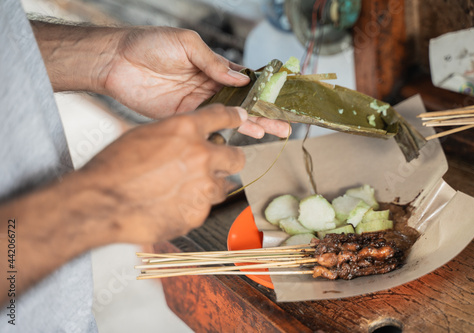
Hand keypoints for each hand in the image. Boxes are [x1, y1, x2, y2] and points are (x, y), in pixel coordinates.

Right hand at [80, 104, 246, 242]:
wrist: (101, 203)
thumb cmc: (114, 168)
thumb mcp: (144, 136)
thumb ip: (174, 136)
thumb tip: (188, 140)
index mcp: (185, 130)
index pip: (222, 117)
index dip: (234, 117)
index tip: (241, 119)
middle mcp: (200, 156)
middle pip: (237, 157)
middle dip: (229, 160)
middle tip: (217, 164)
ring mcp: (202, 187)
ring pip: (222, 186)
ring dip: (209, 186)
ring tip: (184, 189)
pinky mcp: (198, 213)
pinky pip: (204, 207)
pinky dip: (193, 206)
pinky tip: (171, 205)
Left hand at [103, 26, 289, 137]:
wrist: (116, 61)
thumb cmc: (149, 43)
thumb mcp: (186, 44)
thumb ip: (212, 62)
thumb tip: (240, 79)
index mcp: (212, 66)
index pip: (244, 79)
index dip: (263, 88)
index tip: (282, 98)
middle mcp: (209, 86)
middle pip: (242, 102)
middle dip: (264, 112)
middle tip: (284, 123)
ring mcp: (197, 103)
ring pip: (230, 116)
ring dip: (251, 125)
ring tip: (273, 132)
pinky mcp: (183, 117)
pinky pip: (208, 126)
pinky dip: (226, 132)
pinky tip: (243, 137)